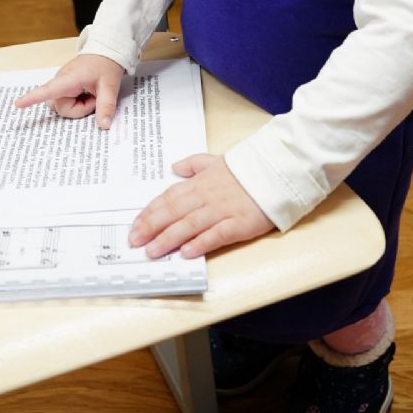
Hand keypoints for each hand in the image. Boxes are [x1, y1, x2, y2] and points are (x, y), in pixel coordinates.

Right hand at [15, 54, 123, 127]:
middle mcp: (61, 82)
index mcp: (69, 79)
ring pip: (63, 107)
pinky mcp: (65, 88)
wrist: (106, 51)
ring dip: (79, 107)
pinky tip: (87, 95)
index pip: (48, 90)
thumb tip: (104, 126)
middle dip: (80, 110)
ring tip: (92, 95)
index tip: (18, 104)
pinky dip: (78, 104)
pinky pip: (66, 103)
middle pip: (61, 107)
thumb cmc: (105, 65)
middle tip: (95, 98)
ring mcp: (62, 85)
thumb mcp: (110, 86)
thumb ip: (106, 105)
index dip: (32, 98)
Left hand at [128, 153, 273, 258]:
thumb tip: (174, 167)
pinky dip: (200, 243)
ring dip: (169, 238)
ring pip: (190, 224)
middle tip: (134, 241)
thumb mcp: (216, 160)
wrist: (278, 170)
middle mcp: (207, 196)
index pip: (169, 197)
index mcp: (200, 182)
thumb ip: (194, 164)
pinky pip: (217, 234)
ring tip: (152, 251)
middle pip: (173, 211)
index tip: (134, 225)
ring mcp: (223, 210)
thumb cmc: (248, 168)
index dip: (150, 212)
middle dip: (151, 226)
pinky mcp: (240, 223)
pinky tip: (186, 252)